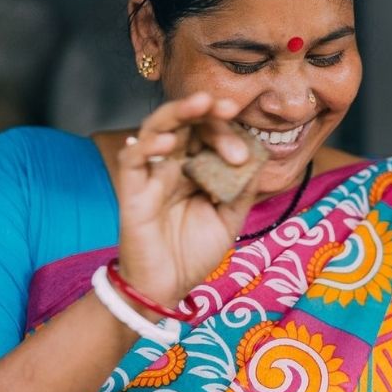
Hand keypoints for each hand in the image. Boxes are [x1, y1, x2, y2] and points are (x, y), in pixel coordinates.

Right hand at [114, 92, 266, 306]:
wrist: (167, 288)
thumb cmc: (193, 254)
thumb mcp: (229, 219)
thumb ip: (242, 189)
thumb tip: (259, 154)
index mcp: (195, 170)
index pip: (209, 136)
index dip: (227, 130)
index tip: (246, 148)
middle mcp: (172, 166)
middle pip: (185, 123)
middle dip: (207, 112)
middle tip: (229, 109)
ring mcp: (151, 176)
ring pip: (155, 128)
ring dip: (178, 112)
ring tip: (201, 103)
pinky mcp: (132, 191)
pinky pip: (132, 159)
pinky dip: (146, 144)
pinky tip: (167, 142)